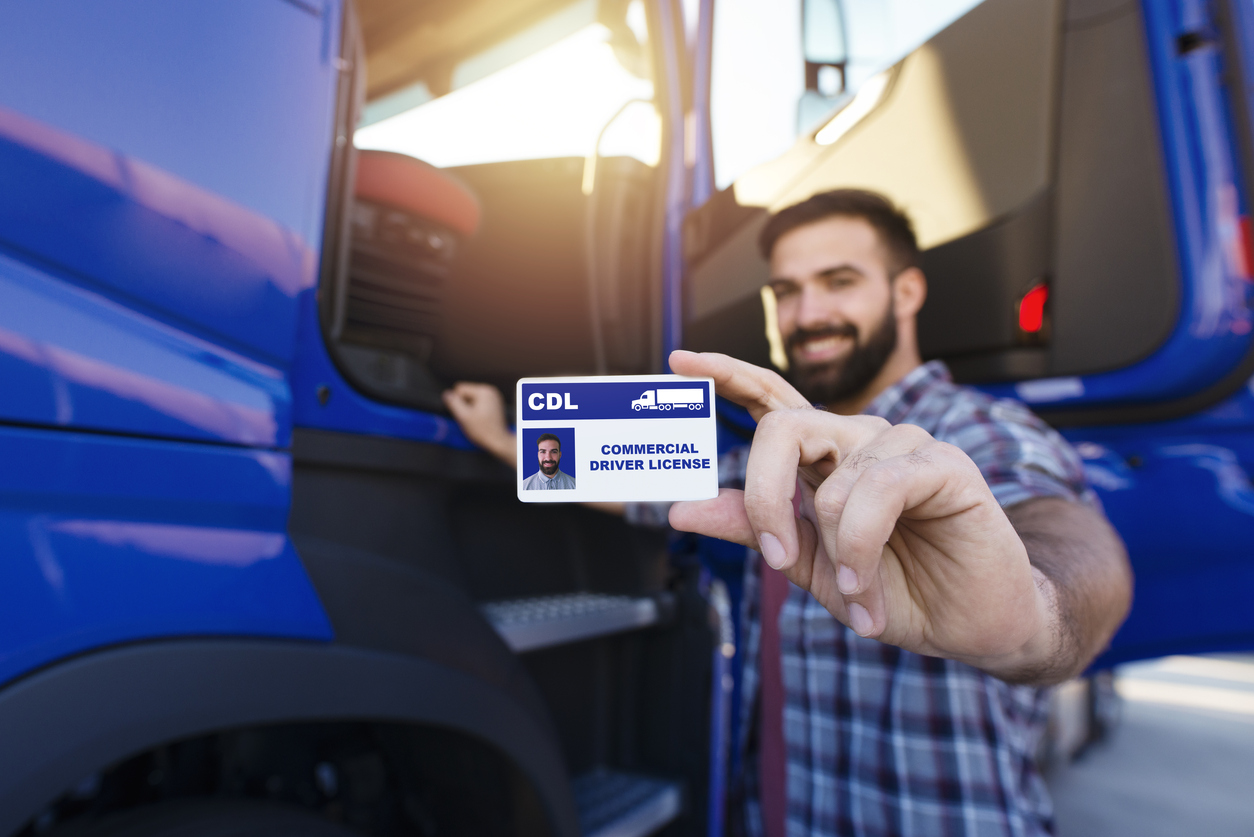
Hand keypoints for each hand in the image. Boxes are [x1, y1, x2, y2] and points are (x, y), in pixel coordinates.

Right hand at [443, 382, 515, 466]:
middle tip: (469, 418)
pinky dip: (475, 410)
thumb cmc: (483, 431)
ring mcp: (493, 397)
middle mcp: (490, 391)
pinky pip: (478, 403)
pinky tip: (479, 420)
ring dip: (469, 408)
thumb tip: (446, 394)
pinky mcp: (494, 404)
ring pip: (471, 399)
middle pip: (466, 393)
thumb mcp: (464, 417)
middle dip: (464, 405)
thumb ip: (454, 403)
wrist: (498, 442)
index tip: (463, 414)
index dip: (457, 402)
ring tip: (475, 420)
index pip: (460, 389)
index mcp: (484, 391)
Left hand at [667, 351, 1052, 678]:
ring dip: (836, 553)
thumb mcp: (807, 565)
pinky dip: (862, 550)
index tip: (680, 359)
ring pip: (832, 481)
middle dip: (766, 496)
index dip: (727, 374)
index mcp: (823, 457)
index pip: (770, 400)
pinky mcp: (943, 464)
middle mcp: (858, 440)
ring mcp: (902, 445)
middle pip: (783, 428)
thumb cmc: (894, 590)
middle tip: (778, 557)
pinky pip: (875, 492)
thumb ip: (750, 529)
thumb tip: (681, 509)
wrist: (969, 624)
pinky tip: (870, 588)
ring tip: (859, 595)